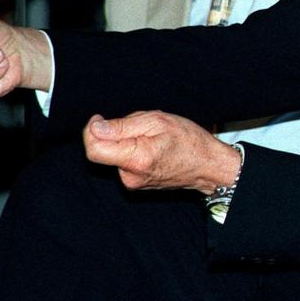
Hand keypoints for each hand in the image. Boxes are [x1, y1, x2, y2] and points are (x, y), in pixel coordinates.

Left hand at [83, 112, 241, 192]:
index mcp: (136, 159)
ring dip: (127, 140)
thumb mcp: (157, 121)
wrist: (208, 166)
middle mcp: (130, 176)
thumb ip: (122, 125)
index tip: (100, 118)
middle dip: (116, 132)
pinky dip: (133, 150)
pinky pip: (125, 161)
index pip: (94, 150)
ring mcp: (133, 182)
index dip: (91, 131)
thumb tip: (96, 128)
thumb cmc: (188, 140)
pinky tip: (153, 146)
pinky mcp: (136, 183)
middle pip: (104, 149)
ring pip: (115, 154)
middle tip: (142, 124)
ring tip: (153, 135)